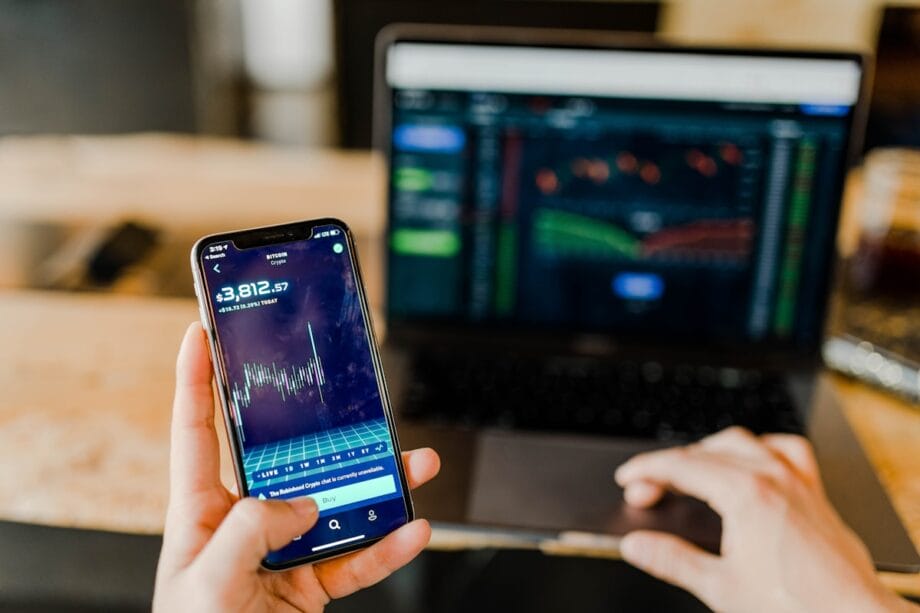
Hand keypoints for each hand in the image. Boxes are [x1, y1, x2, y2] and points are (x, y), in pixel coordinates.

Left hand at [153, 323, 440, 612]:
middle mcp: (244, 521)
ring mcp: (282, 550)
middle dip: (324, 426)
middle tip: (351, 392)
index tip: (203, 333)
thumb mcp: (206, 583)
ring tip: (415, 463)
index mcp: (201, 511)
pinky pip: (357, 556)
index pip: (196, 432)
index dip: (196, 381)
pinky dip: (388, 546)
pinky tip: (413, 530)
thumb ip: (251, 532)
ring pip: (337, 504)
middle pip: (288, 459)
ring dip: (378, 485)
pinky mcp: (312, 583)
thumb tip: (304, 504)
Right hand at [615, 427, 913, 612]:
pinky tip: (753, 461)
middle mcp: (773, 478)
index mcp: (745, 494)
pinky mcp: (815, 494)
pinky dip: (762, 449)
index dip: (647, 469)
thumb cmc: (797, 606)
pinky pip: (787, 451)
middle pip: (706, 451)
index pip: (682, 466)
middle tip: (647, 490)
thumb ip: (672, 560)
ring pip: (744, 442)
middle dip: (670, 466)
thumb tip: (637, 545)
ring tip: (689, 469)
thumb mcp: (720, 587)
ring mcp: (797, 482)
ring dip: (709, 450)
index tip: (628, 477)